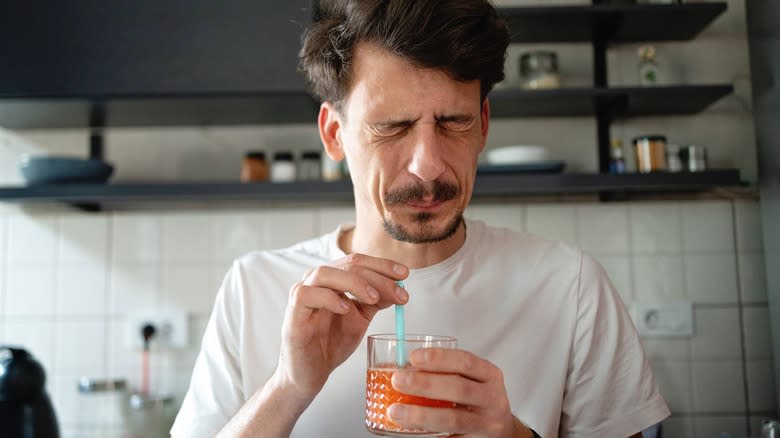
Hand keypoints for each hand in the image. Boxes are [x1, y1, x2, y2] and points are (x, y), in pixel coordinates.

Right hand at [275, 253, 408, 400]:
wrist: (310, 374)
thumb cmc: (331, 344)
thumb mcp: (360, 319)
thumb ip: (376, 302)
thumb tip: (399, 287)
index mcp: (332, 279)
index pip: (357, 261)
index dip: (382, 265)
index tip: (404, 275)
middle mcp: (316, 281)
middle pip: (347, 264)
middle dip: (377, 276)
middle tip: (398, 292)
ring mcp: (302, 295)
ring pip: (325, 273)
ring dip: (354, 282)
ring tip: (374, 298)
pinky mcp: (292, 313)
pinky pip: (307, 294)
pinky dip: (329, 298)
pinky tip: (346, 309)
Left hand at [387, 349, 531, 437]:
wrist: (500, 429)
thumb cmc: (477, 399)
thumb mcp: (472, 380)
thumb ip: (447, 373)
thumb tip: (403, 369)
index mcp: (490, 375)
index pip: (466, 362)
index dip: (439, 358)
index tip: (412, 357)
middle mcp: (493, 399)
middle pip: (459, 389)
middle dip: (425, 384)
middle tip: (397, 380)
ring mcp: (487, 424)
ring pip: (454, 419)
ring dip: (421, 415)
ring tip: (395, 411)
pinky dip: (430, 435)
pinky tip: (410, 430)